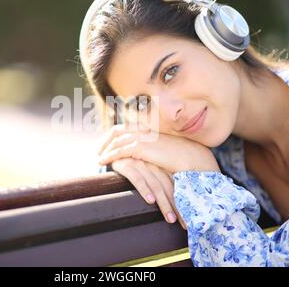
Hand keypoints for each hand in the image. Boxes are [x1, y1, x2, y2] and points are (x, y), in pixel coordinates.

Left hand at [98, 124, 219, 173]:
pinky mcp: (141, 147)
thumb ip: (151, 149)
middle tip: (97, 151)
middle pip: (116, 131)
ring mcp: (142, 137)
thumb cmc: (180, 156)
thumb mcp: (162, 150)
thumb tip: (144, 155)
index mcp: (148, 130)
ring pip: (115, 140)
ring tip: (98, 158)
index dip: (111, 135)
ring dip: (104, 149)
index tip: (105, 145)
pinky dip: (109, 155)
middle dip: (104, 140)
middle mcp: (143, 131)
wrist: (191, 158)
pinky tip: (103, 162)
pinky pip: (120, 150)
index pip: (124, 127)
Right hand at [111, 158, 186, 228]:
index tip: (187, 220)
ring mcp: (141, 164)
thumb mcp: (147, 170)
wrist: (111, 150)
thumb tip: (171, 204)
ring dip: (164, 203)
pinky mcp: (127, 165)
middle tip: (183, 224)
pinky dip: (144, 190)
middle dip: (176, 207)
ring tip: (170, 218)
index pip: (175, 186)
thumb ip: (159, 182)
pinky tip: (150, 201)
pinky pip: (137, 179)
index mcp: (161, 165)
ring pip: (156, 185)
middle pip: (168, 188)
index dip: (181, 203)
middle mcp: (153, 164)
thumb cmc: (131, 164)